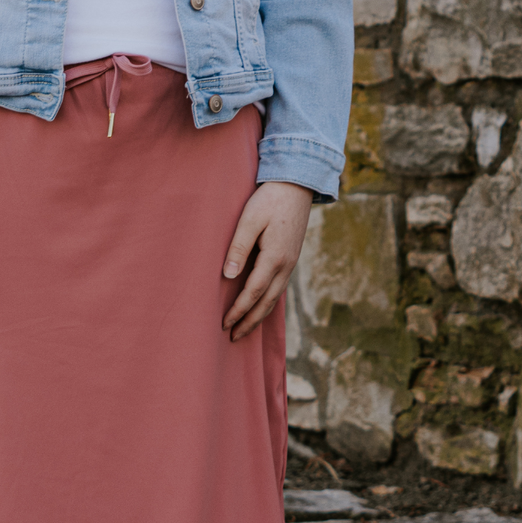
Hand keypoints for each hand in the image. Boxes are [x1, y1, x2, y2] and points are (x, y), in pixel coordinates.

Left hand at [221, 181, 312, 340]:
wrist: (297, 185)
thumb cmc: (269, 199)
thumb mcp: (249, 219)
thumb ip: (238, 247)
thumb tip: (228, 276)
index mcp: (274, 257)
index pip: (253, 292)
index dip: (238, 311)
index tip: (224, 324)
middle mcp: (286, 265)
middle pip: (266, 303)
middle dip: (249, 322)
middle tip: (233, 338)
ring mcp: (291, 263)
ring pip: (274, 298)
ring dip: (259, 316)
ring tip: (244, 329)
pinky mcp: (291, 259)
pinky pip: (278, 288)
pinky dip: (267, 303)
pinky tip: (258, 307)